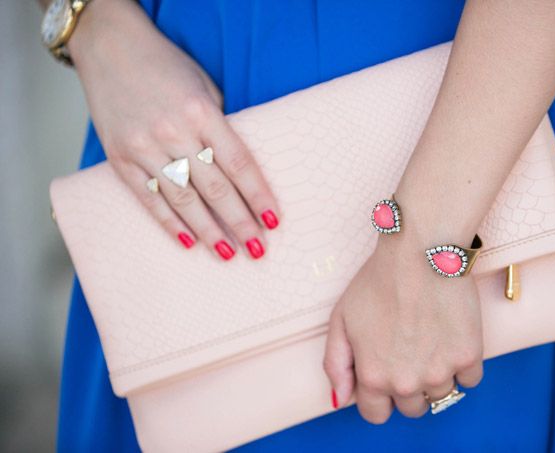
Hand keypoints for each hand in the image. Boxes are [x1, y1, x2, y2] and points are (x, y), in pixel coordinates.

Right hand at [68, 0, 279, 258]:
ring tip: (228, 255)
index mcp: (202, 112)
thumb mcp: (204, 87)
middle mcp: (173, 132)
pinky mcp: (120, 158)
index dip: (258, 196)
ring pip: (183, 199)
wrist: (110, 48)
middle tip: (258, 249)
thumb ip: (220, 127)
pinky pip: (148, 198)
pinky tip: (188, 243)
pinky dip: (169, 223)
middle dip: (240, 222)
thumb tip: (238, 173)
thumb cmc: (166, 67)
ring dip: (208, 231)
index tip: (275, 221)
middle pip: (215, 188)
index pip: (239, 164)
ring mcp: (144, 147)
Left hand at [323, 231, 483, 422]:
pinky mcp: (469, 356)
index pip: (376, 415)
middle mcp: (406, 383)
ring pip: (441, 394)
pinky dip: (462, 363)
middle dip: (408, 386)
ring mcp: (440, 372)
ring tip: (429, 338)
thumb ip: (336, 363)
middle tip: (409, 351)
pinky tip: (450, 336)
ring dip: (436, 374)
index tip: (385, 375)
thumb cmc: (379, 280)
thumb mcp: (341, 318)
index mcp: (373, 376)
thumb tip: (341, 398)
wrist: (421, 253)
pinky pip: (469, 379)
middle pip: (412, 408)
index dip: (378, 396)